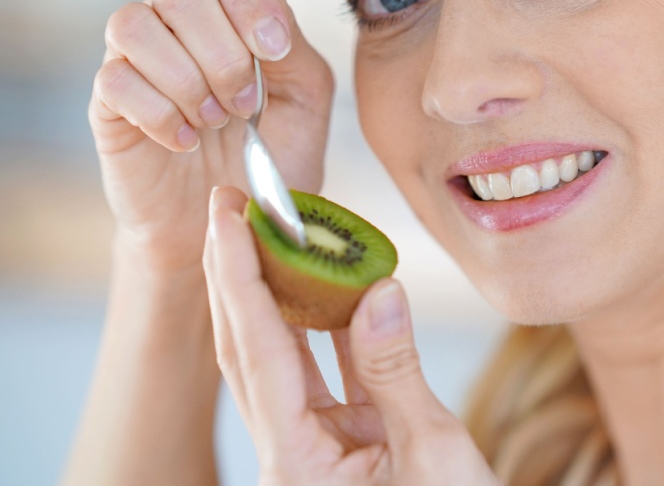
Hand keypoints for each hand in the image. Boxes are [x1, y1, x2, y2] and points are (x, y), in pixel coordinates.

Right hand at [88, 0, 333, 275]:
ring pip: (135, 23)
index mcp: (227, 5)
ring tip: (215, 121)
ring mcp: (136, 57)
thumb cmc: (272, 153)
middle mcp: (176, 19)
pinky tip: (185, 141)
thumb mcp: (307, 98)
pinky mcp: (108, 102)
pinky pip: (116, 80)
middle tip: (246, 103)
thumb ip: (293, 38)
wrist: (229, 220)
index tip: (275, 50)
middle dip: (223, 50)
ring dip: (187, 78)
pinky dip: (159, 113)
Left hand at [203, 187, 499, 485]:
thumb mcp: (433, 454)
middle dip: (236, 271)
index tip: (230, 216)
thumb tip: (379, 289)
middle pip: (247, 347)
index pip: (259, 349)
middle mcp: (287, 452)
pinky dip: (325, 323)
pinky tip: (331, 278)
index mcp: (296, 461)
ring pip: (277, 356)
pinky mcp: (337, 446)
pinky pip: (321, 373)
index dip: (241, 276)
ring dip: (273, 290)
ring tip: (271, 227)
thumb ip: (397, 371)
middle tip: (234, 202)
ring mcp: (309, 449)